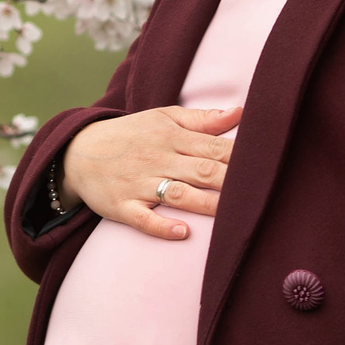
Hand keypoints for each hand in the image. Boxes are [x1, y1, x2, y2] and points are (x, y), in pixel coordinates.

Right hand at [60, 105, 242, 241]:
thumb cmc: (130, 134)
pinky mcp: (122, 206)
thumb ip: (202, 119)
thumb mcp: (163, 118)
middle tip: (260, 190)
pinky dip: (162, 226)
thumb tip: (242, 112)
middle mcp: (158, 159)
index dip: (240, 157)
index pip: (213, 147)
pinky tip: (183, 232)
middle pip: (201, 170)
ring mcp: (139, 184)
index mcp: (171, 136)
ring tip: (231, 214)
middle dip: (230, 180)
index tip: (266, 164)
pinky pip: (143, 219)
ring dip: (205, 204)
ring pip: (177, 194)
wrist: (78, 151)